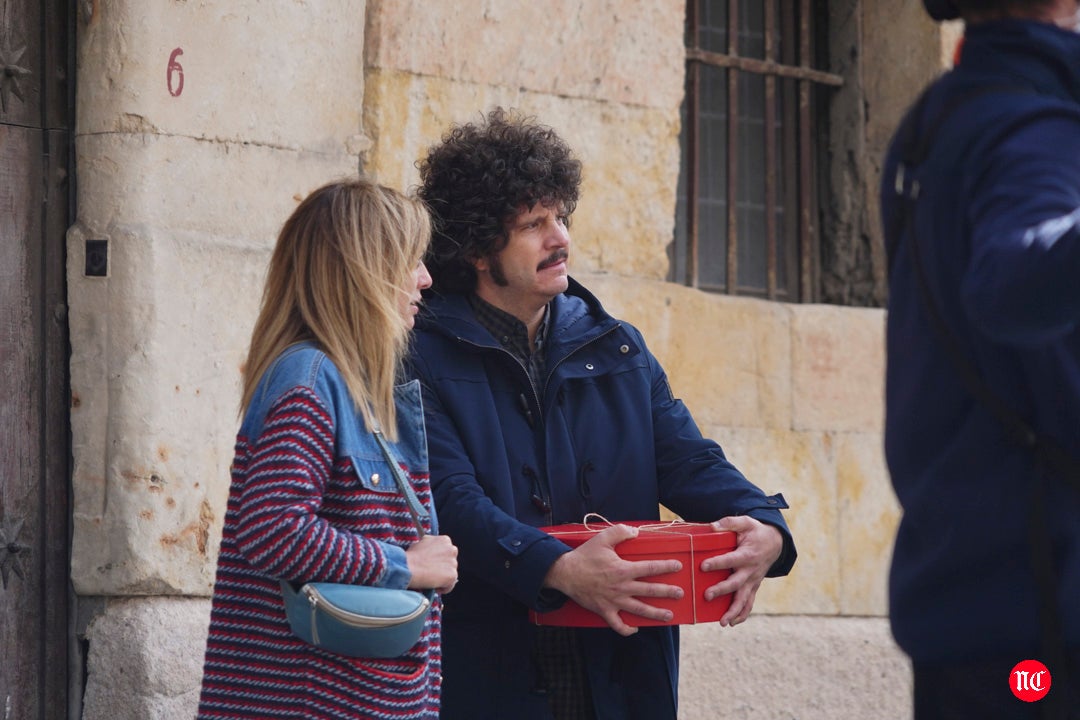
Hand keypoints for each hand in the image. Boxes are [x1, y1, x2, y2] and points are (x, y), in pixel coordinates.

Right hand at [405, 534, 458, 593]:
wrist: (409, 567)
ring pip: (451, 573)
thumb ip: (431, 546)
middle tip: (432, 572)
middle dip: (444, 567)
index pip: (447, 551)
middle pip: (451, 561)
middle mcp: (452, 550)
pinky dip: (443, 588)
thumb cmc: (412, 556)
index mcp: (445, 540)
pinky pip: (450, 585)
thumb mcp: (422, 542)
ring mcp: (453, 563)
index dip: (440, 559)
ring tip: (431, 581)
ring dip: (443, 578)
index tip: (432, 564)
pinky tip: (434, 587)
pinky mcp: (452, 575)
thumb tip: (430, 551)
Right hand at [542, 524, 683, 636]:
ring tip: (669, 616)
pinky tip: (635, 629)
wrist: (565, 573)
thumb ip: (620, 532)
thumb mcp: (602, 538)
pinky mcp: (604, 611)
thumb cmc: (584, 556)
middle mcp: (622, 587)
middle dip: (667, 592)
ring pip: (639, 610)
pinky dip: (627, 629)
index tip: (678, 566)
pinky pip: (618, 625)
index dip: (666, 567)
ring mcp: (614, 601)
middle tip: (680, 594)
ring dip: (656, 614)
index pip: (650, 568)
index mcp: (623, 569)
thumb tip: (636, 532)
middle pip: (649, 590)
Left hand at [700, 516, 782, 626]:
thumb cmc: (756, 532)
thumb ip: (729, 523)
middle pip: (736, 583)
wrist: (775, 543)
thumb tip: (712, 526)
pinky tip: (732, 623)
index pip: (730, 560)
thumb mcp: (745, 522)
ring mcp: (753, 581)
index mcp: (747, 554)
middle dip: (722, 590)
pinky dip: (742, 615)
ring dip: (733, 611)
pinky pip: (749, 603)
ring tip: (723, 622)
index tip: (703, 566)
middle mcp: (750, 571)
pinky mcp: (753, 587)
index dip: (717, 563)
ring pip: (744, 599)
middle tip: (707, 595)